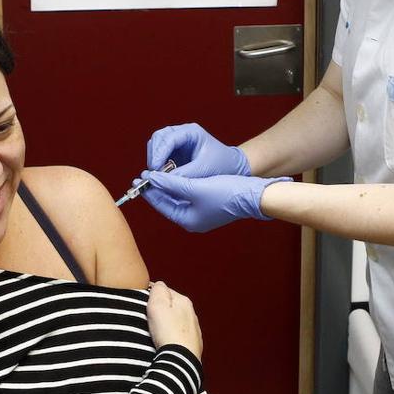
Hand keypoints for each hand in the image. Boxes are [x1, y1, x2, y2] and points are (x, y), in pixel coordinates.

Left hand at [139, 169, 291, 232]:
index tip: (140, 177)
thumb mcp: (195, 187)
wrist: (253, 194)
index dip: (150, 190)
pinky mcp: (207, 203)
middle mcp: (192, 219)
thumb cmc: (226, 193)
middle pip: (167, 202)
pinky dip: (179, 184)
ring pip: (176, 196)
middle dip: (157, 188)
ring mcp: (200, 212)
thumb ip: (171, 183)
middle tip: (144, 174)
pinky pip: (187, 193)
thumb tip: (151, 178)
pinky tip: (173, 173)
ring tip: (156, 172)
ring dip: (167, 184)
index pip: (162, 205)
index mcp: (188, 220)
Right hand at [147, 123, 250, 177]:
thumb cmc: (222, 165)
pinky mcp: (175, 152)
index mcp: (191, 132)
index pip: (169, 138)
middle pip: (158, 138)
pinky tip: (160, 175)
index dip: (159, 153)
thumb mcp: (203, 170)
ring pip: (156, 145)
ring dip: (154, 159)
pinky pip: (160, 155)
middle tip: (153, 172)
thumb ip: (183, 175)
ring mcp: (177, 142)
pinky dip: (157, 164)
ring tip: (156, 174)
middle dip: (154, 154)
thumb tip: (162, 180)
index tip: (155, 168)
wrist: (231, 168)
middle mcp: (182, 133)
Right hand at [147, 280, 202, 359]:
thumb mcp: (157, 305)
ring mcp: (193, 330)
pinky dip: (171, 337)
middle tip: (148, 320)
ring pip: (175, 321)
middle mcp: (191, 314)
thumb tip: (159, 285)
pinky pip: (178, 336)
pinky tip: (164, 343)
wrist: (180, 361)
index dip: (151, 296)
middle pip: (170, 307)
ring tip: (155, 333)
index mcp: (184, 301)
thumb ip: (158, 290)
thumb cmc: (168, 333)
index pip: (164, 291)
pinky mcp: (192, 345)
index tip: (142, 305)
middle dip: (160, 311)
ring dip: (166, 325)